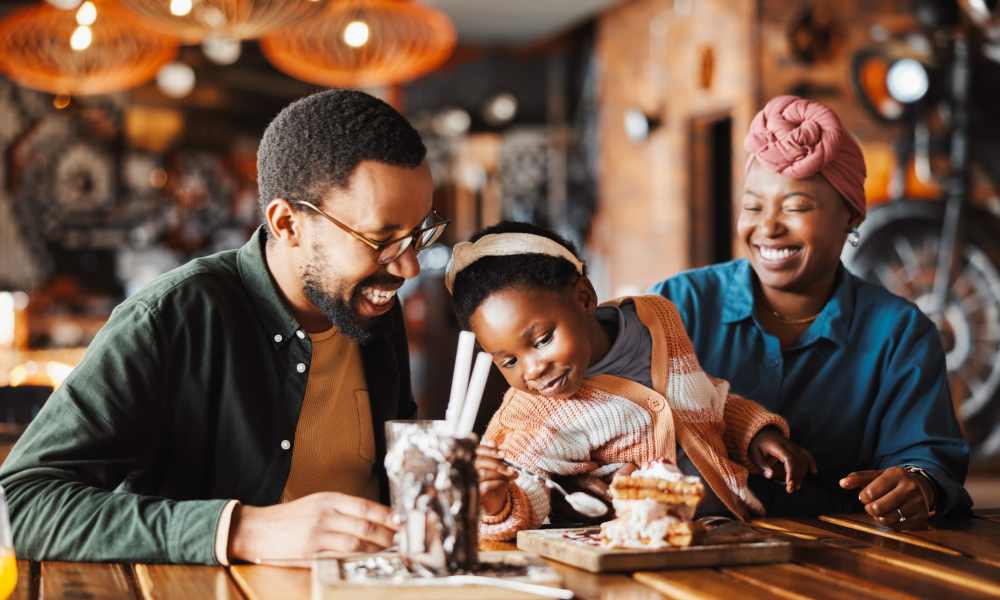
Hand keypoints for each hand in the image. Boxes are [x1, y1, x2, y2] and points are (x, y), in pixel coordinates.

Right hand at [228, 492, 397, 561]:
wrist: (256, 529)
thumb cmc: (288, 518)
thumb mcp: (316, 504)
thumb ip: (341, 509)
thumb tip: (372, 518)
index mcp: (329, 499)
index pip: (366, 506)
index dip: (388, 515)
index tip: (403, 522)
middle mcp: (326, 513)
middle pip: (366, 524)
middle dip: (388, 534)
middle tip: (403, 540)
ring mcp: (318, 533)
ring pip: (357, 541)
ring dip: (377, 548)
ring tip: (390, 551)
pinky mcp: (310, 551)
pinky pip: (340, 555)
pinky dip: (358, 557)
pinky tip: (368, 559)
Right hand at [475, 441, 516, 515]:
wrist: (493, 499)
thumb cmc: (494, 478)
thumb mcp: (496, 465)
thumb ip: (494, 453)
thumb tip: (493, 443)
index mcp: (471, 458)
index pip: (477, 450)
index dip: (490, 450)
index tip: (503, 453)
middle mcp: (466, 469)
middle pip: (480, 462)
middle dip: (498, 463)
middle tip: (512, 467)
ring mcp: (468, 481)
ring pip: (484, 473)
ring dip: (501, 473)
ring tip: (512, 475)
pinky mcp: (474, 493)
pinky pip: (486, 485)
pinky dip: (498, 483)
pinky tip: (506, 483)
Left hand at [749, 427, 817, 493]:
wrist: (763, 432)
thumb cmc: (758, 445)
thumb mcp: (755, 454)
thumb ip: (763, 465)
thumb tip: (770, 476)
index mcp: (777, 446)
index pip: (789, 459)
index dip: (791, 472)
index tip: (789, 484)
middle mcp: (788, 445)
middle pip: (798, 461)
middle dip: (796, 477)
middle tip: (790, 490)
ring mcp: (794, 446)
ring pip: (803, 460)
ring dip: (802, 474)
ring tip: (795, 486)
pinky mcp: (797, 447)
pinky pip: (807, 454)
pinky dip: (811, 462)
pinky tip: (814, 472)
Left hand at [839, 466, 935, 528]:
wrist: (922, 487)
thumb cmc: (893, 482)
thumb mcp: (877, 476)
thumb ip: (858, 478)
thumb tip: (842, 483)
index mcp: (896, 474)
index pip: (871, 492)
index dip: (863, 497)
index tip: (865, 496)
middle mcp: (910, 488)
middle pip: (878, 508)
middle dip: (870, 509)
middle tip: (872, 506)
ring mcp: (918, 503)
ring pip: (887, 519)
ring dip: (879, 517)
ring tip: (881, 510)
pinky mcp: (922, 517)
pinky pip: (898, 527)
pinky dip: (890, 524)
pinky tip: (891, 515)